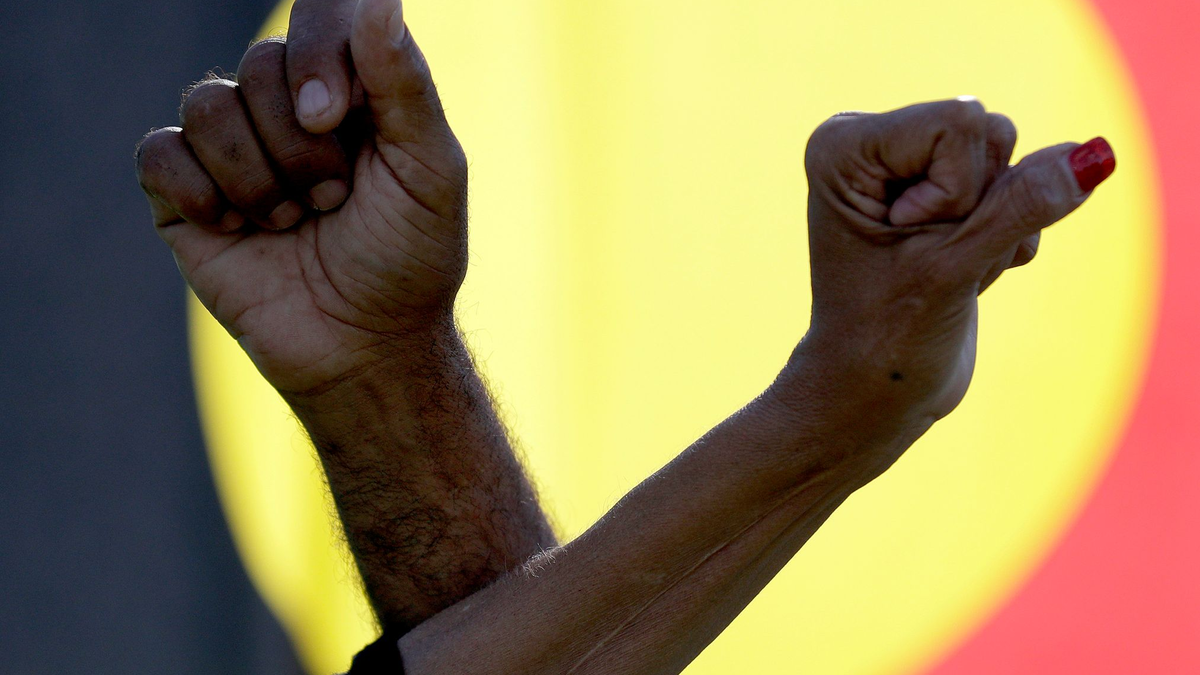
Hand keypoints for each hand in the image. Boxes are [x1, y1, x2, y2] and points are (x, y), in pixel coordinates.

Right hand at [136, 0, 466, 394]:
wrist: (365, 348)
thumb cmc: (410, 260)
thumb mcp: (430, 171)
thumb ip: (405, 84)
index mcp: (350, 91)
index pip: (317, 17)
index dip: (316, 52)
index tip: (334, 114)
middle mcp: (286, 109)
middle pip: (259, 64)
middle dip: (301, 146)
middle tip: (334, 201)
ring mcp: (233, 151)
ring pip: (208, 105)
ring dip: (258, 177)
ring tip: (294, 223)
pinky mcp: (184, 197)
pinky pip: (157, 152)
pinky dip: (199, 191)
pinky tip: (237, 229)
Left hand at [794, 99, 1114, 438]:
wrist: (874, 393)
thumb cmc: (887, 337)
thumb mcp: (953, 267)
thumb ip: (1023, 206)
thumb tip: (1093, 155)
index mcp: (845, 144)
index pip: (960, 122)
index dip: (956, 192)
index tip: (907, 241)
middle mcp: (870, 142)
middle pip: (988, 132)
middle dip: (981, 206)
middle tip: (930, 259)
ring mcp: (908, 165)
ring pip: (1010, 157)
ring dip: (998, 225)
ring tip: (945, 268)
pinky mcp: (943, 191)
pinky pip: (1019, 186)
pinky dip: (1006, 237)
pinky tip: (962, 271)